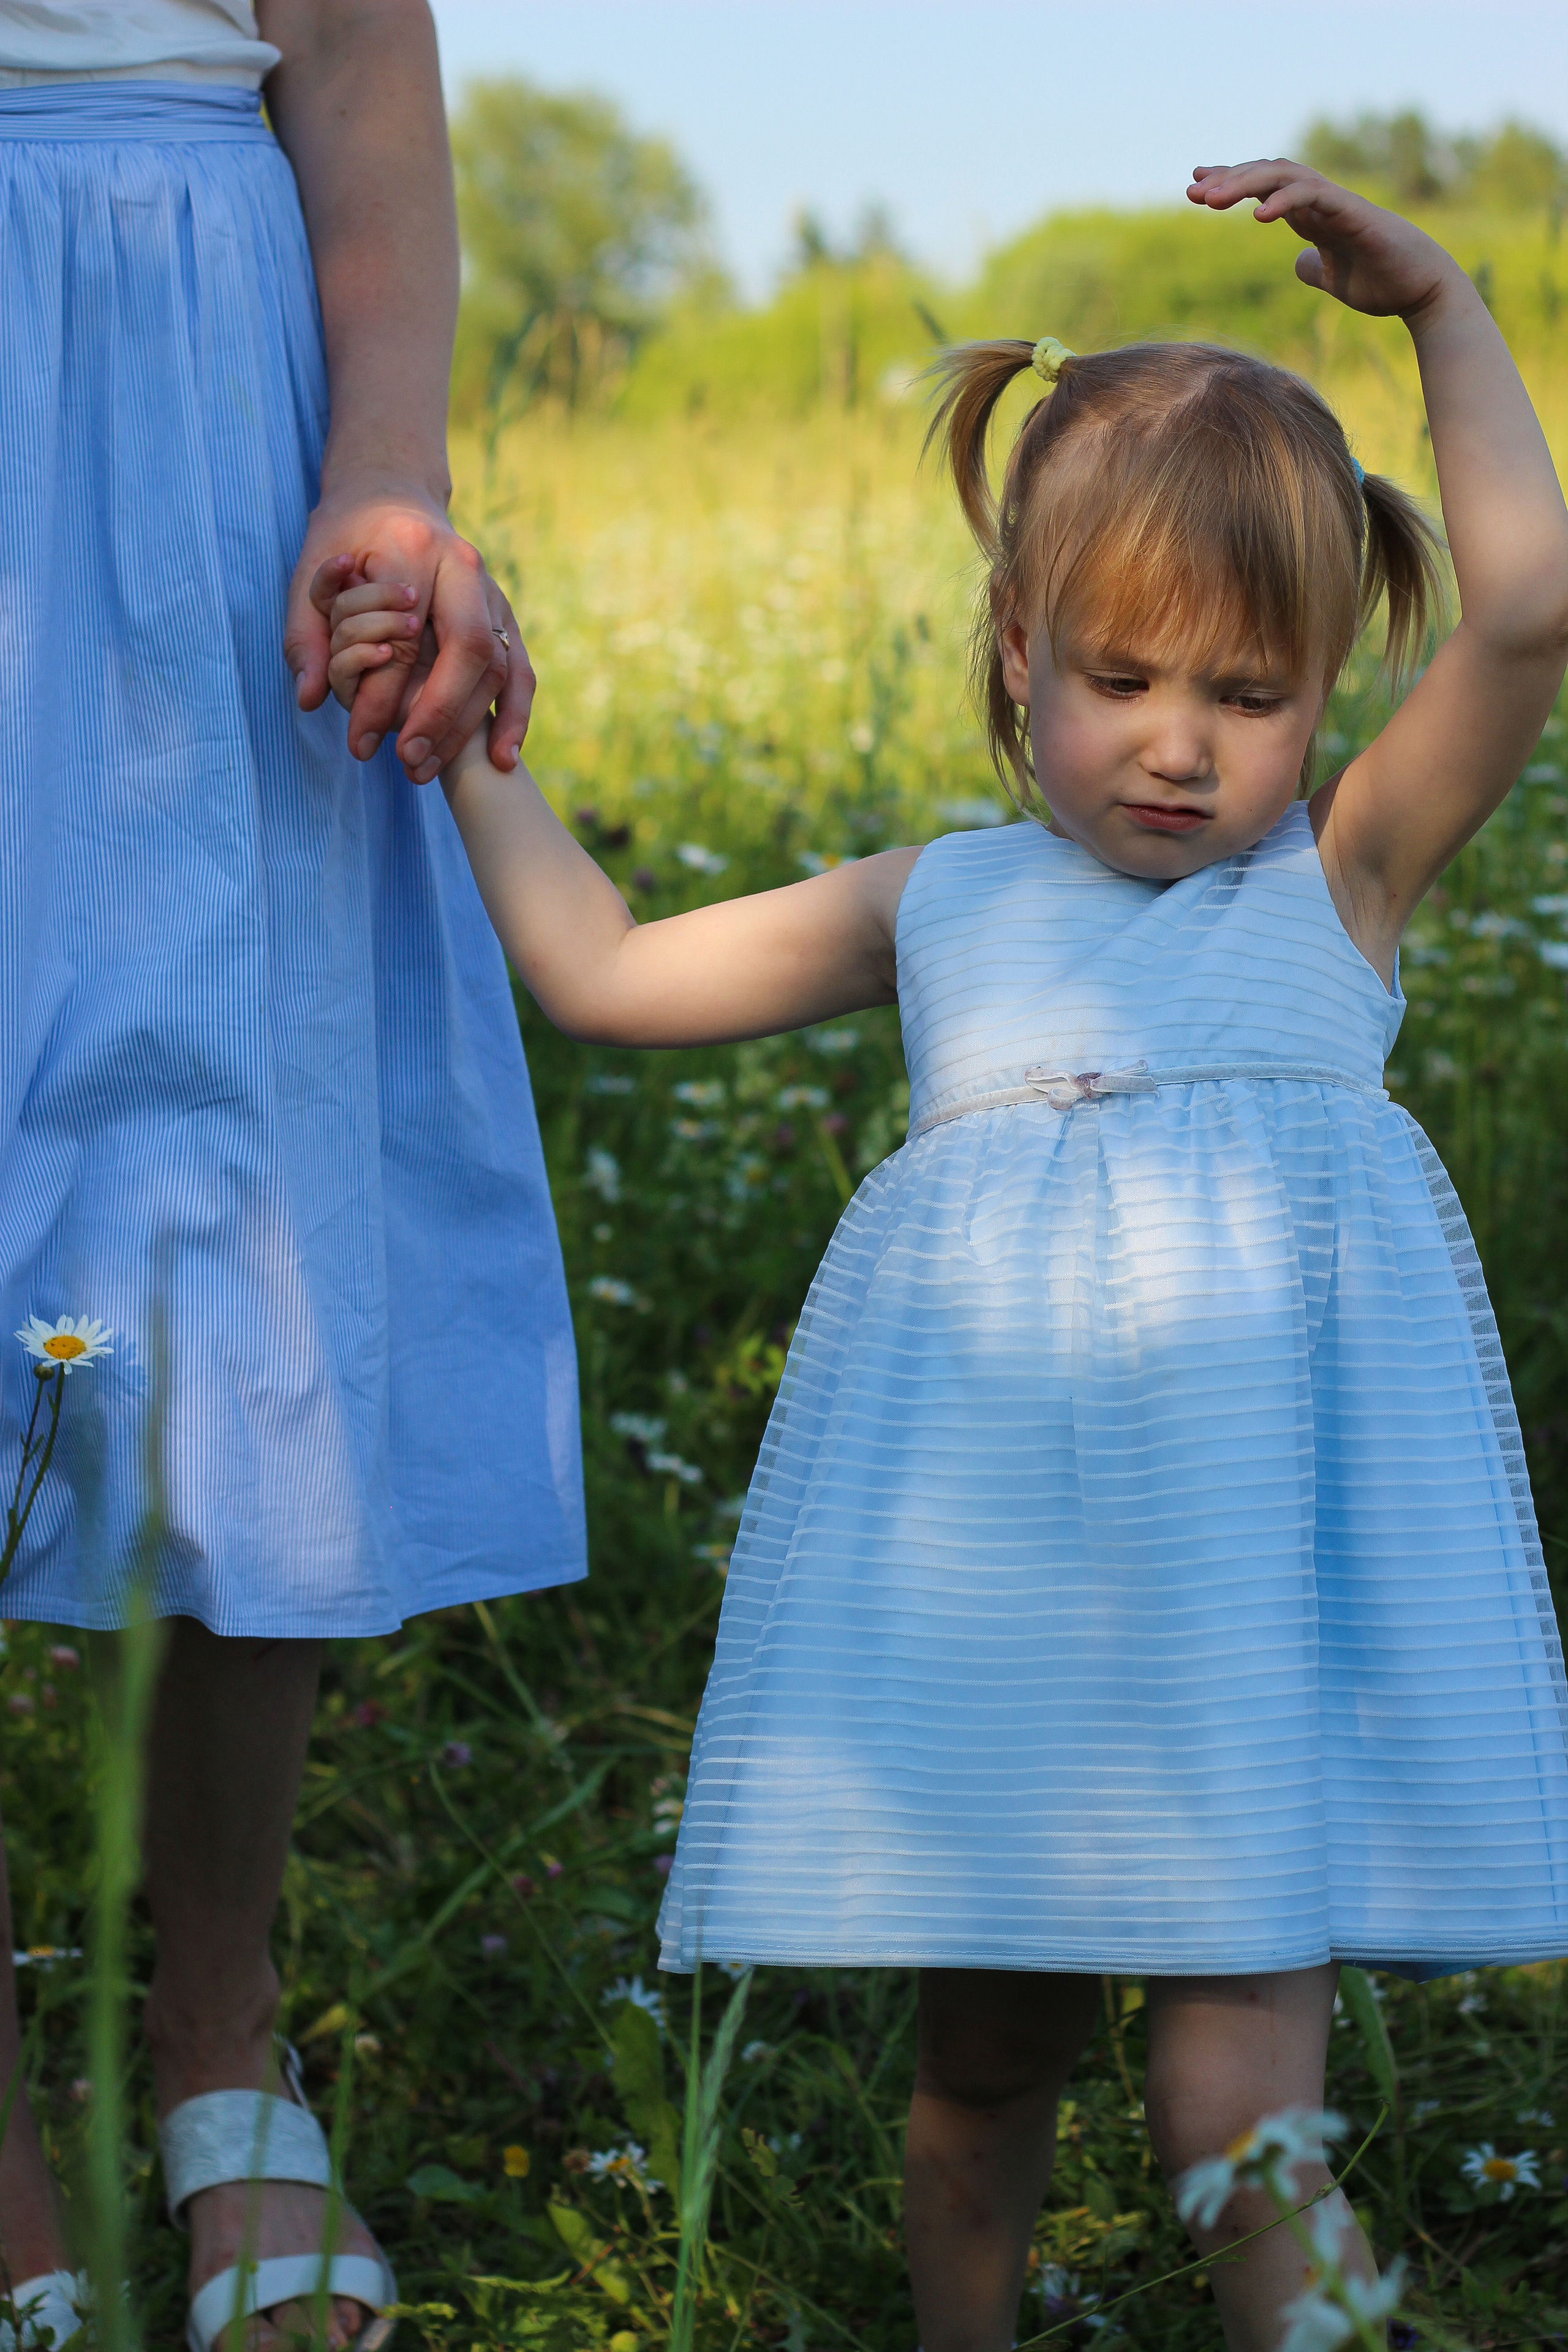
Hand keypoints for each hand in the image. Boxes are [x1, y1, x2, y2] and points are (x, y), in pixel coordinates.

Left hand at [283, 485, 534, 781]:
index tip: (360, 742)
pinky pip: (521, 670)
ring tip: (432, 770)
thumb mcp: (307, 573)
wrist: (390, 495)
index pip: (403, 636)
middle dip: (439, 715)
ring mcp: (493, 590)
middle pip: (468, 650)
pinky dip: (514, 715)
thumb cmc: (345, 537)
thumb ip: (305, 635)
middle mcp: (464, 565)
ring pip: (498, 666)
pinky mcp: (506, 614)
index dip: (383, 696)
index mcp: (412, 546)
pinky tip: (503, 757)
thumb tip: (310, 699)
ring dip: (470, 727)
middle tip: (407, 762)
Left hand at [1187, 159, 1458, 320]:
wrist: (1422, 291)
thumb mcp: (1334, 280)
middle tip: (1192, 190)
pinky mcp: (1354, 213)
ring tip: (1212, 199)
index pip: (1265, 188)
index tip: (1196, 190)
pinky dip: (1285, 200)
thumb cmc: (1384, 283)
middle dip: (1228, 179)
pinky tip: (1258, 214)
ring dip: (1246, 183)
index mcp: (1313, 216)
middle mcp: (1322, 202)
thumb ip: (1314, 268)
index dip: (1231, 184)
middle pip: (1268, 174)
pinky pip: (1314, 196)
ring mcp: (1338, 203)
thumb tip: (1299, 265)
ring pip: (1286, 175)